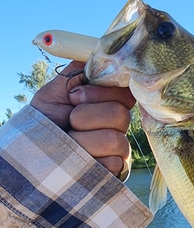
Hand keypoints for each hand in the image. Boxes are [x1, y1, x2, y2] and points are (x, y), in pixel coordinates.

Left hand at [30, 61, 135, 177]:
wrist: (34, 155)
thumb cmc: (45, 123)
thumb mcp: (55, 92)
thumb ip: (78, 72)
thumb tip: (101, 55)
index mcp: (108, 104)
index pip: (125, 92)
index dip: (99, 93)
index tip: (75, 96)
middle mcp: (118, 127)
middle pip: (121, 115)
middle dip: (86, 117)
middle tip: (69, 122)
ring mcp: (119, 151)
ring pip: (115, 140)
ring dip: (84, 141)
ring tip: (70, 143)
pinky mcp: (116, 172)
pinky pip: (113, 163)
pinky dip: (90, 161)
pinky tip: (80, 161)